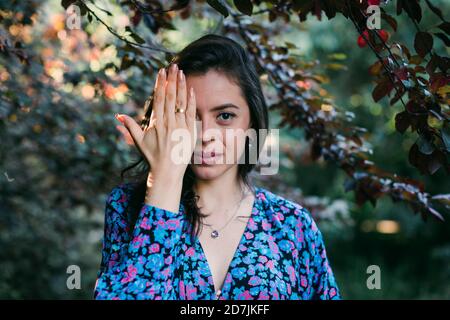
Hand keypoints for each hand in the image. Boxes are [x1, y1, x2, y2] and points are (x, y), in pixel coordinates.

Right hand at [115, 63, 196, 180]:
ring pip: (181, 102)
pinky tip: (191, 89)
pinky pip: (191, 113)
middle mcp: (169, 122)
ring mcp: (180, 126)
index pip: (159, 98)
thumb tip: (118, 116)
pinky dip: (191, 101)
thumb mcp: (139, 141)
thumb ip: (130, 126)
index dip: (160, 84)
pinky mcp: (190, 131)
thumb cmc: (152, 156)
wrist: (167, 171)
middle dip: (171, 80)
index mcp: (157, 122)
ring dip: (181, 86)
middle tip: (172, 66)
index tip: (161, 72)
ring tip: (181, 72)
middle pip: (171, 96)